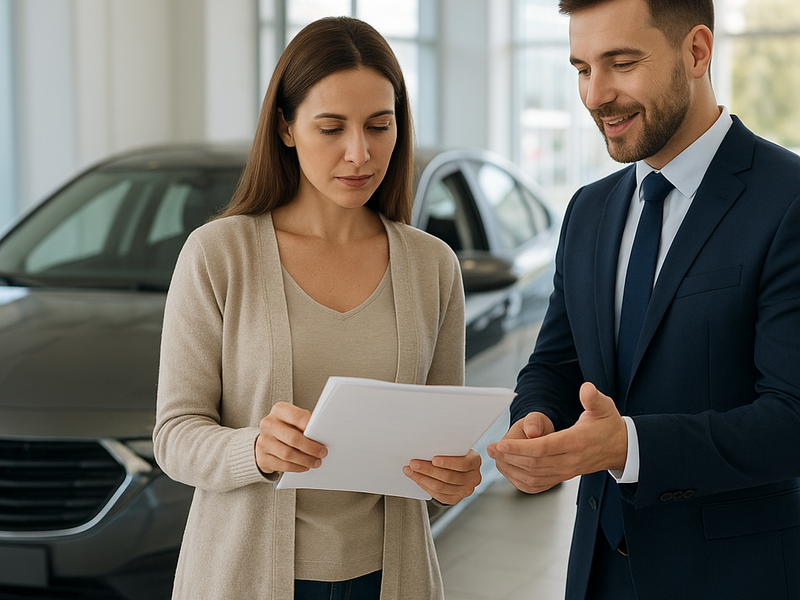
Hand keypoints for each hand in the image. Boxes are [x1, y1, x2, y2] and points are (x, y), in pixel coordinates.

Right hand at [255, 402, 326, 474]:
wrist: (266, 441)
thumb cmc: (286, 428)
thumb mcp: (294, 420)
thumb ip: (305, 423)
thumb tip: (322, 432)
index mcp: (279, 410)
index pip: (296, 416)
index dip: (310, 426)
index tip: (322, 435)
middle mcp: (268, 424)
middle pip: (292, 438)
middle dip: (310, 447)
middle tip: (322, 452)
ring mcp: (263, 441)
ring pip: (288, 454)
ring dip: (306, 460)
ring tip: (316, 462)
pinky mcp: (262, 458)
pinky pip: (283, 465)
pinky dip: (297, 467)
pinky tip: (305, 466)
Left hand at [403, 449, 481, 504]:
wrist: (460, 467)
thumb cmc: (455, 452)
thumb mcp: (456, 447)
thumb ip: (448, 448)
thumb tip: (427, 446)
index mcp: (475, 462)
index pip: (462, 464)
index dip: (448, 462)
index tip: (433, 459)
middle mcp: (473, 478)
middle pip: (449, 477)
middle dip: (428, 470)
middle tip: (413, 463)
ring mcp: (465, 491)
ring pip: (441, 487)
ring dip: (422, 479)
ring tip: (409, 471)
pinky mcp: (456, 499)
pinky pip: (439, 496)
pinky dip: (425, 487)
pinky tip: (416, 479)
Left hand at [487, 382, 627, 493]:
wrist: (619, 447)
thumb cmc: (607, 425)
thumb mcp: (604, 407)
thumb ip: (593, 398)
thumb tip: (586, 388)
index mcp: (576, 442)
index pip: (543, 448)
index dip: (519, 447)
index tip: (501, 443)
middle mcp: (570, 461)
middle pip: (533, 463)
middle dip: (508, 457)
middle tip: (490, 448)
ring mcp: (566, 472)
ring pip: (533, 476)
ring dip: (511, 469)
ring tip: (495, 457)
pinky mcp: (562, 478)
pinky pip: (538, 484)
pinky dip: (520, 480)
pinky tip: (509, 469)